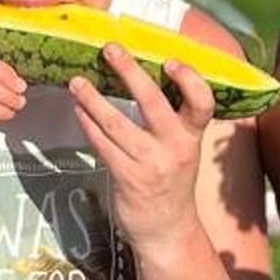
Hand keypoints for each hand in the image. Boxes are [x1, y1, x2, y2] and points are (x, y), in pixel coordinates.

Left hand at [70, 44, 215, 255]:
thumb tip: (145, 78)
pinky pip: (102, 144)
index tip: (170, 61)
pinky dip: (88, 124)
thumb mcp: (183, 150)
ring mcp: (150, 163)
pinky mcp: (127, 177)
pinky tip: (79, 111)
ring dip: (93, 99)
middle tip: (110, 49)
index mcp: (192, 136)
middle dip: (129, 71)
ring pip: (116, 122)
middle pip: (152, 101)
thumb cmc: (172, 182)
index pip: (202, 102)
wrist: (167, 231)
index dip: (189, 80)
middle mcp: (175, 147)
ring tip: (77, 82)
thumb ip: (172, 120)